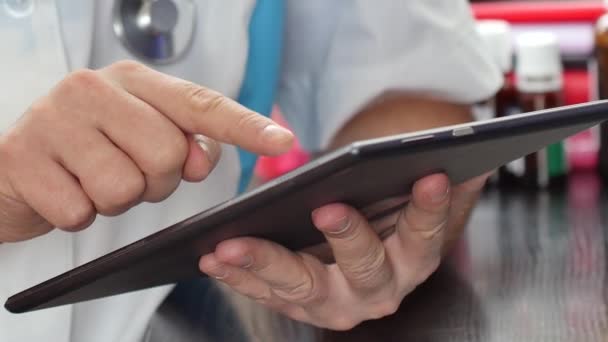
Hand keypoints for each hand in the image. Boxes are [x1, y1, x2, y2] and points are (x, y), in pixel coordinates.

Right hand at [0, 61, 293, 241]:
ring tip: (92, 180)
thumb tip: (201, 158)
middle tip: (126, 171)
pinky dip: (78, 214)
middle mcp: (94, 88)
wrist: (11, 163)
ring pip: (125, 188)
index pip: (201, 104)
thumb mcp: (138, 136)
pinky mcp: (23, 157)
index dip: (245, 126)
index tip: (283, 142)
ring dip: (115, 200)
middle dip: (155, 181)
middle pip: (167, 156)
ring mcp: (55, 119)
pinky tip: (64, 191)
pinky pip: (81, 211)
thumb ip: (181, 141)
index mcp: (133, 80)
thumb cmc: (86, 149)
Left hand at [200, 173, 488, 329]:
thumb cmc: (386, 213)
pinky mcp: (299, 304)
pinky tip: (213, 257)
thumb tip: (468, 152)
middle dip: (348, 238)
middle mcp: (379, 289)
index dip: (431, 208)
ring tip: (230, 246)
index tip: (432, 176)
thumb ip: (433, 181)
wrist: (366, 248)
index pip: (427, 234)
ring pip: (302, 287)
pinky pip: (267, 294)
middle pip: (365, 269)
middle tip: (327, 209)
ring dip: (264, 265)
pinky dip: (239, 277)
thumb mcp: (410, 198)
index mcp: (413, 259)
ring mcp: (335, 302)